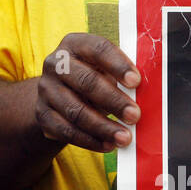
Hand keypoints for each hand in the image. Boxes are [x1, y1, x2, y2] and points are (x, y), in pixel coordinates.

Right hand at [36, 32, 140, 152]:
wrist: (58, 93)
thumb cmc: (92, 77)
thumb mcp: (104, 68)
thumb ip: (122, 77)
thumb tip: (147, 95)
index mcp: (75, 44)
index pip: (97, 49)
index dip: (118, 65)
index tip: (136, 81)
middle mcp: (55, 63)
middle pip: (86, 81)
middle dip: (113, 100)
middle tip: (135, 116)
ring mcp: (46, 89)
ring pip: (76, 111)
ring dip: (103, 127)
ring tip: (125, 137)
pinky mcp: (42, 114)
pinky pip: (66, 130)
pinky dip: (89, 140)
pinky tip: (107, 145)